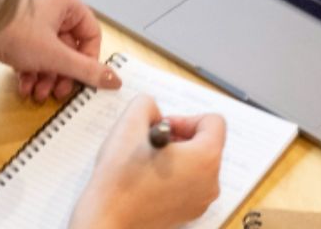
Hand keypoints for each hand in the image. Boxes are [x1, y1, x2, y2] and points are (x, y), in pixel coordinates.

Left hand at [0, 0, 121, 100]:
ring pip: (49, 53)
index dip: (89, 59)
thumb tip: (114, 80)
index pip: (90, 33)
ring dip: (47, 77)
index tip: (83, 79)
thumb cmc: (12, 30)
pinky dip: (31, 71)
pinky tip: (25, 86)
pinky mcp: (14, 32)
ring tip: (38, 94)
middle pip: (69, 46)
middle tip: (59, 92)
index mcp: (66, 2)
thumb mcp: (55, 56)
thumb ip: (86, 70)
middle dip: (63, 73)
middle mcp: (50, 7)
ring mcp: (30, 20)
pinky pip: (32, 54)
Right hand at [69, 95, 225, 228]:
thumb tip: (155, 112)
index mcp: (205, 158)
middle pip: (207, 143)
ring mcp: (201, 201)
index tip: (163, 127)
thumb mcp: (129, 123)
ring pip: (197, 164)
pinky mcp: (189, 213)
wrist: (107, 221)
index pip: (213, 122)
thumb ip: (147, 103)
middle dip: (180, 136)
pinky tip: (148, 179)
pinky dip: (173, 175)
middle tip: (152, 141)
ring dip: (176, 156)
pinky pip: (189, 183)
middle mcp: (211, 182)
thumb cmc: (119, 179)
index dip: (186, 118)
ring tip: (148, 161)